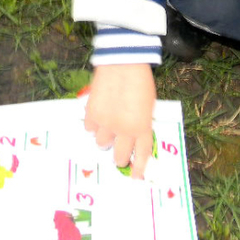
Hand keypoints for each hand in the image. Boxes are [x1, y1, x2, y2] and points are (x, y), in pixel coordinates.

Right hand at [84, 63, 155, 178]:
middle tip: (120, 151)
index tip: (136, 176)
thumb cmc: (141, 82)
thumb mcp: (149, 105)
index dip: (139, 168)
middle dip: (121, 157)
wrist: (123, 63)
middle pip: (120, 156)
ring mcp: (106, 123)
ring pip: (102, 144)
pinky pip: (90, 129)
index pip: (142, 155)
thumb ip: (143, 122)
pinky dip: (94, 125)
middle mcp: (124, 130)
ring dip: (106, 138)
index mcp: (143, 127)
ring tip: (109, 125)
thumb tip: (136, 136)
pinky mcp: (92, 114)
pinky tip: (99, 115)